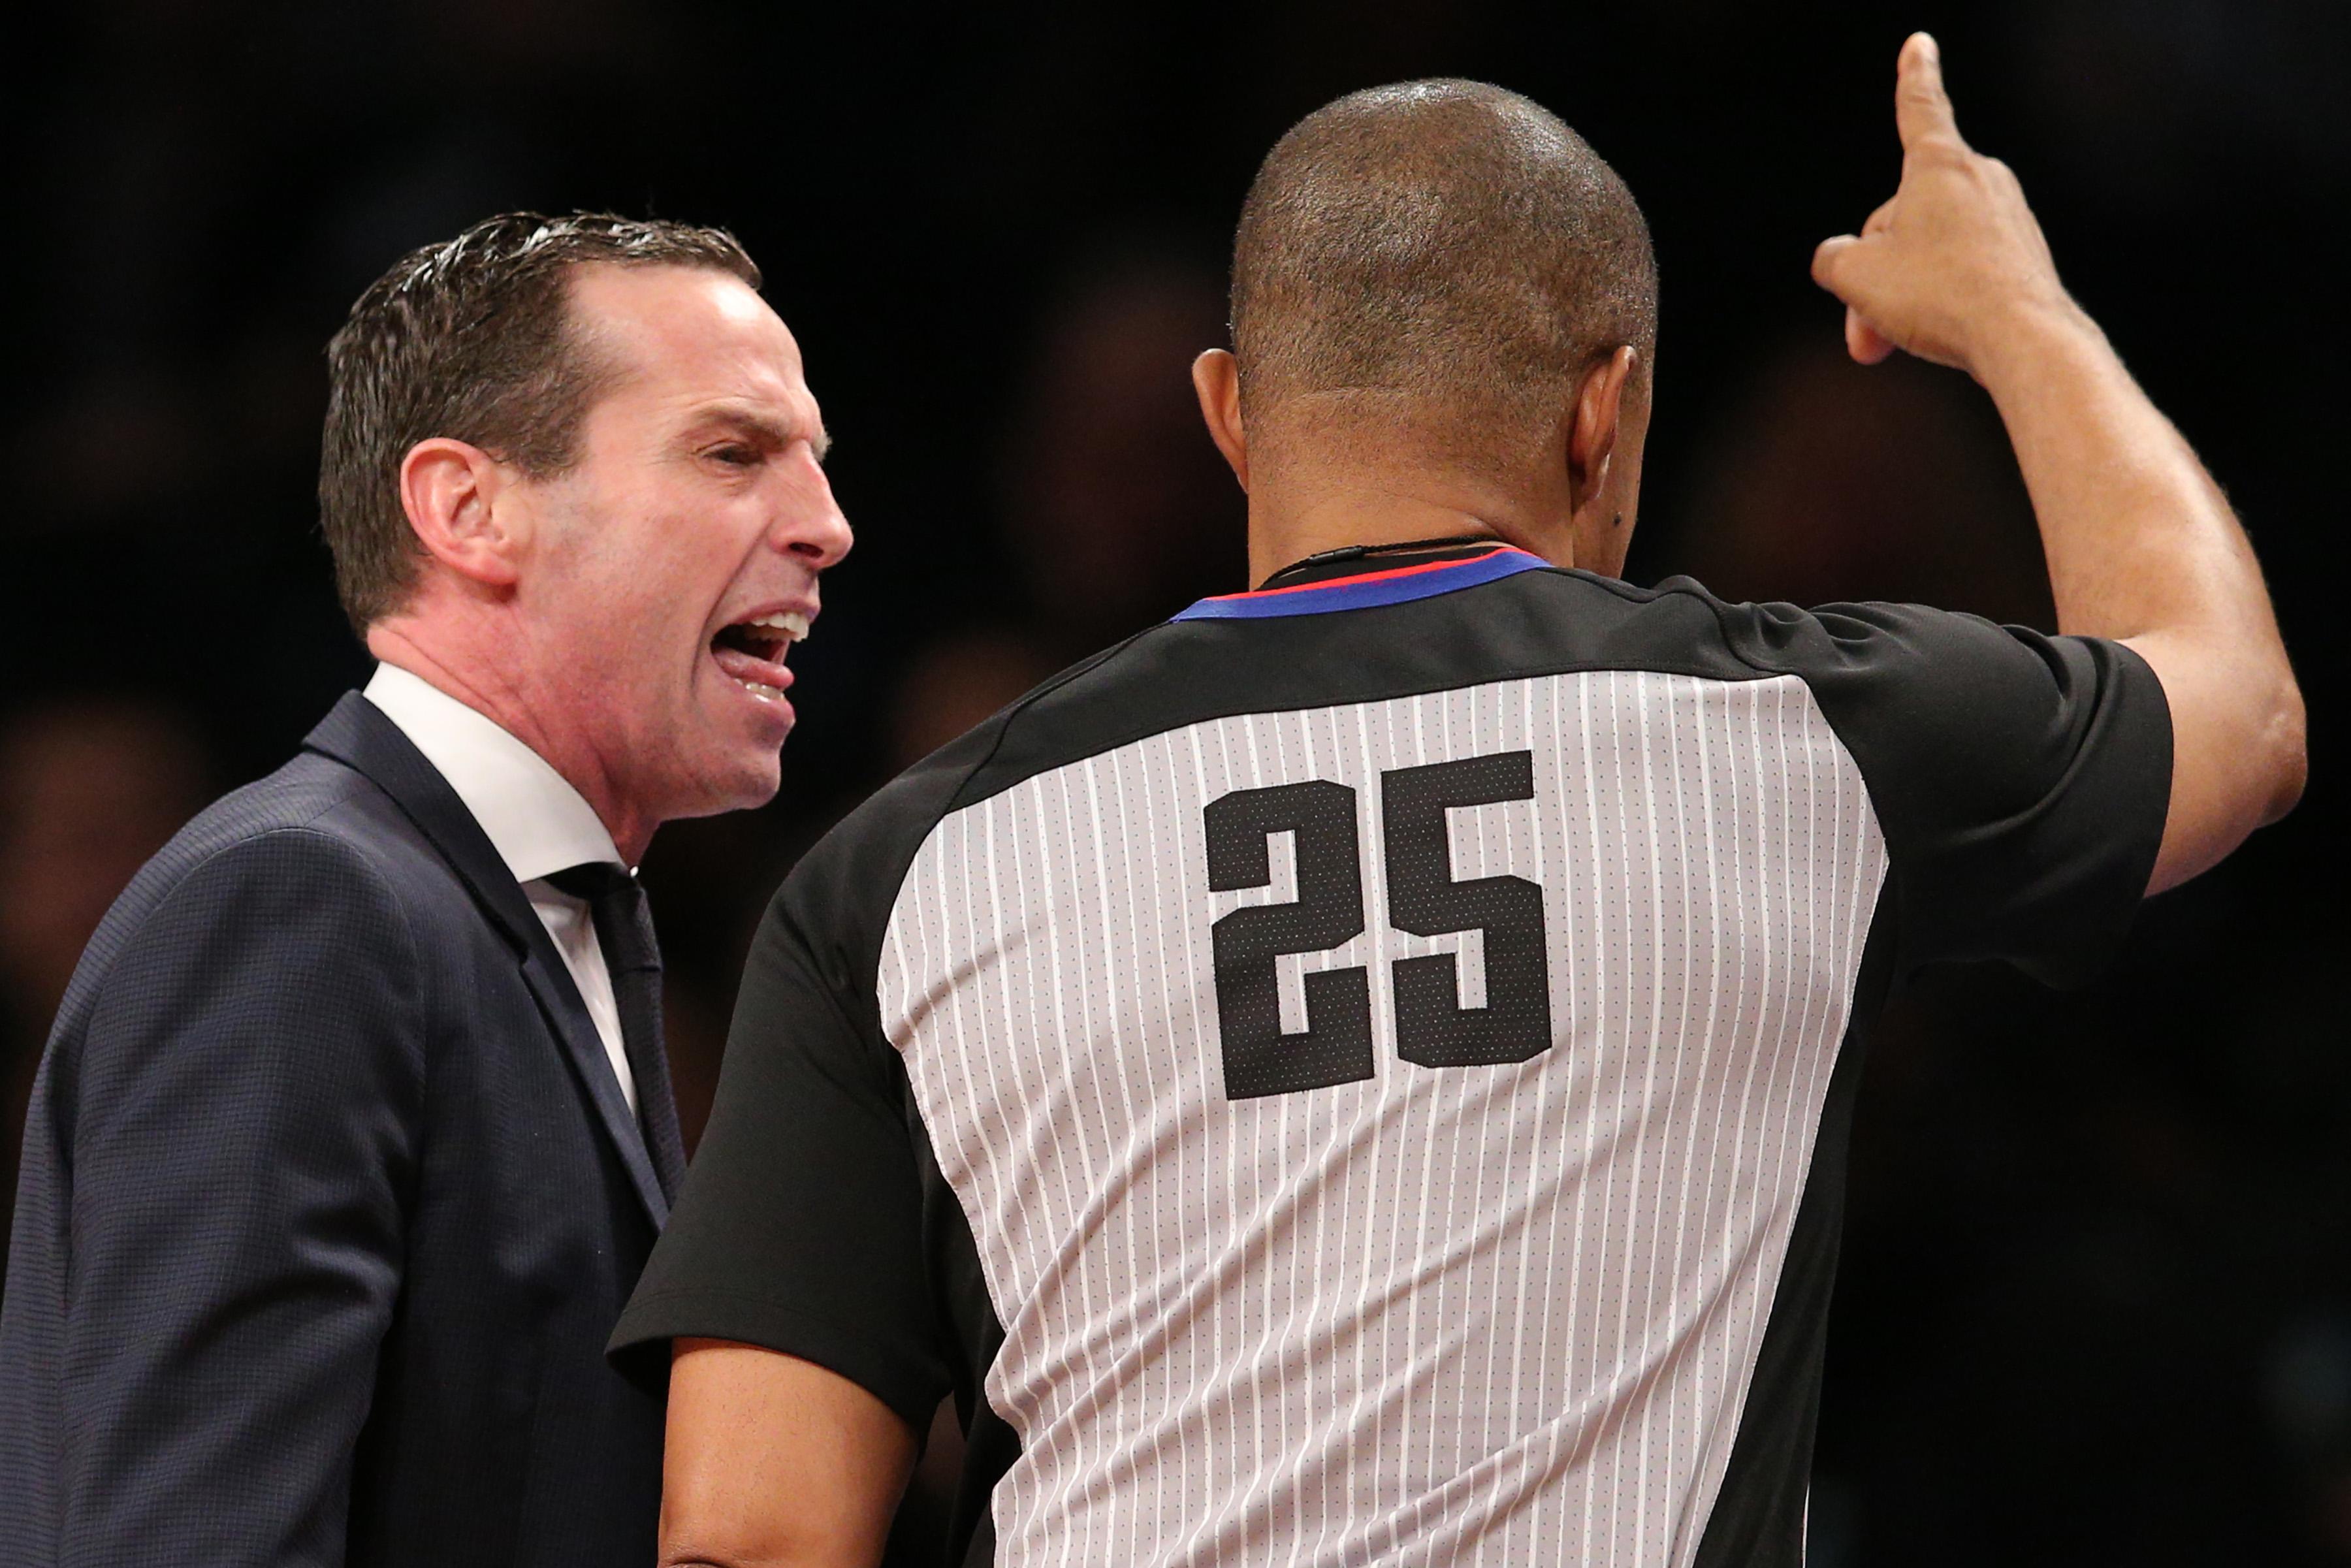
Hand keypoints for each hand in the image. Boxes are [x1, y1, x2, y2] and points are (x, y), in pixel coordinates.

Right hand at [1812, 33, 2077, 378]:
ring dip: (1901, 296)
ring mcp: (2008, 217)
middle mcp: (1980, 180)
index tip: (1920, 45)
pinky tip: (1938, 336)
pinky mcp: (2024, 256)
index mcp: (1938, 166)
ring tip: (1892, 339)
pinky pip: (1964, 271)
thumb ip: (1833, 258)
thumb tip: (1839, 259)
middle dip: (1875, 272)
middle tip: (1862, 328)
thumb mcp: (1856, 275)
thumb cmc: (1940, 295)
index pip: (1919, 109)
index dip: (1912, 77)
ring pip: (1932, 250)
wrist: (2023, 339)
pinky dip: (1940, 304)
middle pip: (1904, 217)